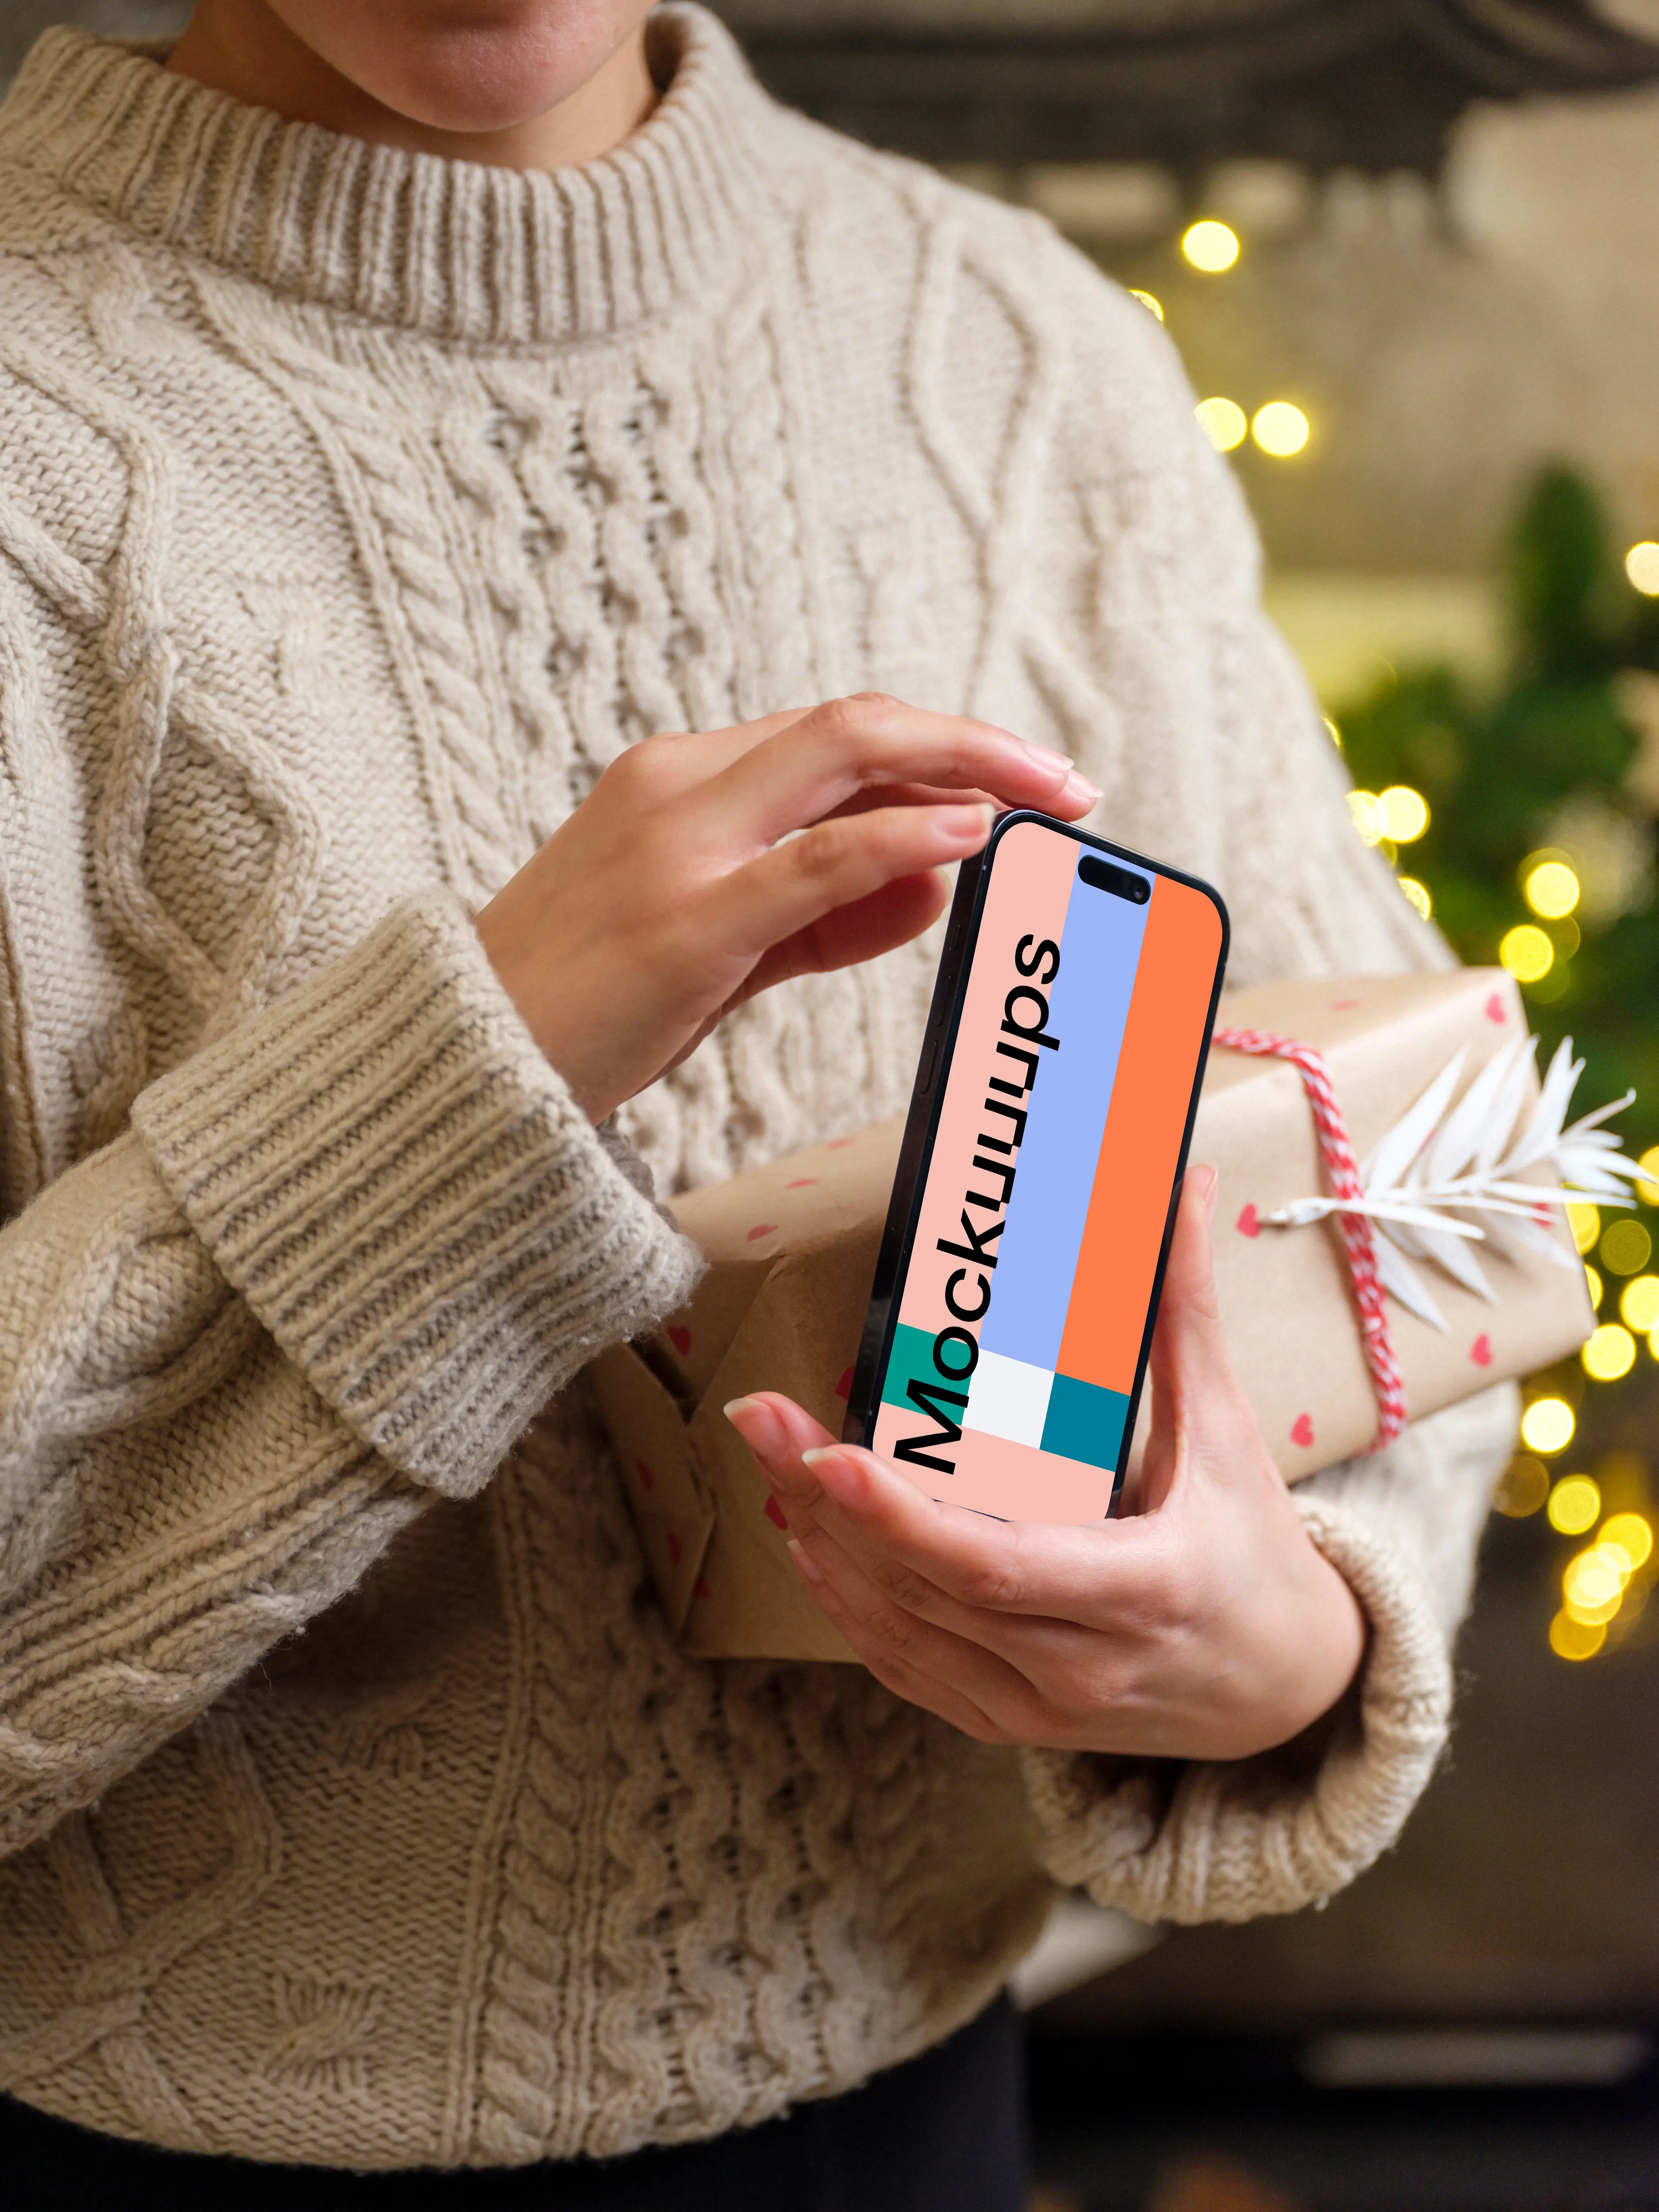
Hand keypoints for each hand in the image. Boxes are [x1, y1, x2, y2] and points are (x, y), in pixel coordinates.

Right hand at [475, 695, 1098, 1122]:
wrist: (469, 1064)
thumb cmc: (590, 1002)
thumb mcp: (719, 939)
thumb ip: (827, 910)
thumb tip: (942, 878)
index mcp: (677, 778)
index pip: (833, 738)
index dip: (940, 749)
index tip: (1019, 781)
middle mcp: (678, 788)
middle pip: (855, 725)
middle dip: (975, 741)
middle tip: (1067, 781)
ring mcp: (679, 848)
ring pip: (846, 762)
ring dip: (968, 773)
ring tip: (1047, 802)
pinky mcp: (689, 922)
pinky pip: (819, 857)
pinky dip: (905, 838)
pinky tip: (973, 837)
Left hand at [725, 1167, 1365, 1761]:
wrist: (1291, 1690)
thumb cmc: (1258, 1551)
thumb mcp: (1227, 1435)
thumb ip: (1185, 1312)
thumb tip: (1181, 1183)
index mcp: (1142, 1591)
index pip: (990, 1565)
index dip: (898, 1516)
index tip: (826, 1452)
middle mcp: (1083, 1667)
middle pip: (923, 1591)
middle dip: (826, 1503)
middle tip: (754, 1421)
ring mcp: (1043, 1709)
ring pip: (901, 1634)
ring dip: (826, 1548)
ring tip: (769, 1464)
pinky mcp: (1015, 1725)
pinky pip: (912, 1673)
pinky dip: (853, 1611)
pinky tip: (813, 1547)